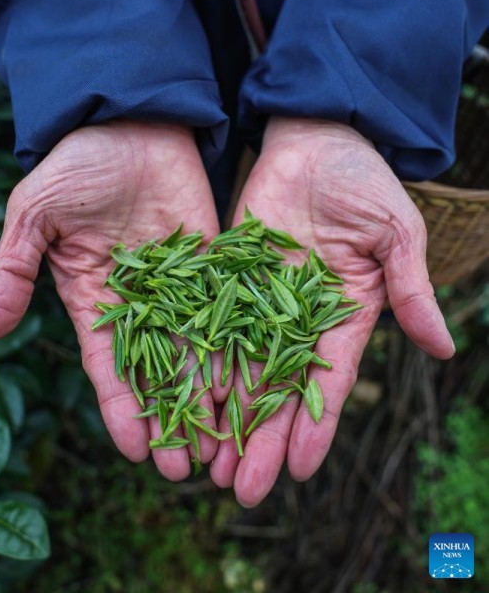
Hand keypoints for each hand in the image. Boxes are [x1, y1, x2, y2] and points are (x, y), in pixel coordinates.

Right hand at [0, 120, 220, 479]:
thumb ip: (14, 268)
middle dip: (172, 420)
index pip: (109, 365)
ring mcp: (182, 283)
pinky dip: (240, 348)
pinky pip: (230, 310)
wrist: (131, 120)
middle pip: (158, 372)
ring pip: (198, 351)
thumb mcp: (34, 212)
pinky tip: (254, 384)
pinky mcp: (216, 262)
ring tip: (225, 445)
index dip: (122, 408)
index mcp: (96, 296)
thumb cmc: (78, 163)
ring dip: (210, 398)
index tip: (138, 451)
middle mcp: (142, 300)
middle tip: (188, 471)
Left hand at [211, 117, 454, 505]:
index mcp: (345, 311)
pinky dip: (197, 363)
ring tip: (208, 466)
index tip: (301, 469)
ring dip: (226, 416)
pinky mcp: (224, 276)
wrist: (312, 136)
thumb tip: (444, 350)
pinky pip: (208, 324)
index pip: (329, 378)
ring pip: (240, 366)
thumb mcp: (396, 232)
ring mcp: (258, 298)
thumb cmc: (362, 180)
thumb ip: (410, 289)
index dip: (316, 423)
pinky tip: (182, 402)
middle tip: (242, 490)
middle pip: (279, 386)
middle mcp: (299, 315)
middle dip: (263, 438)